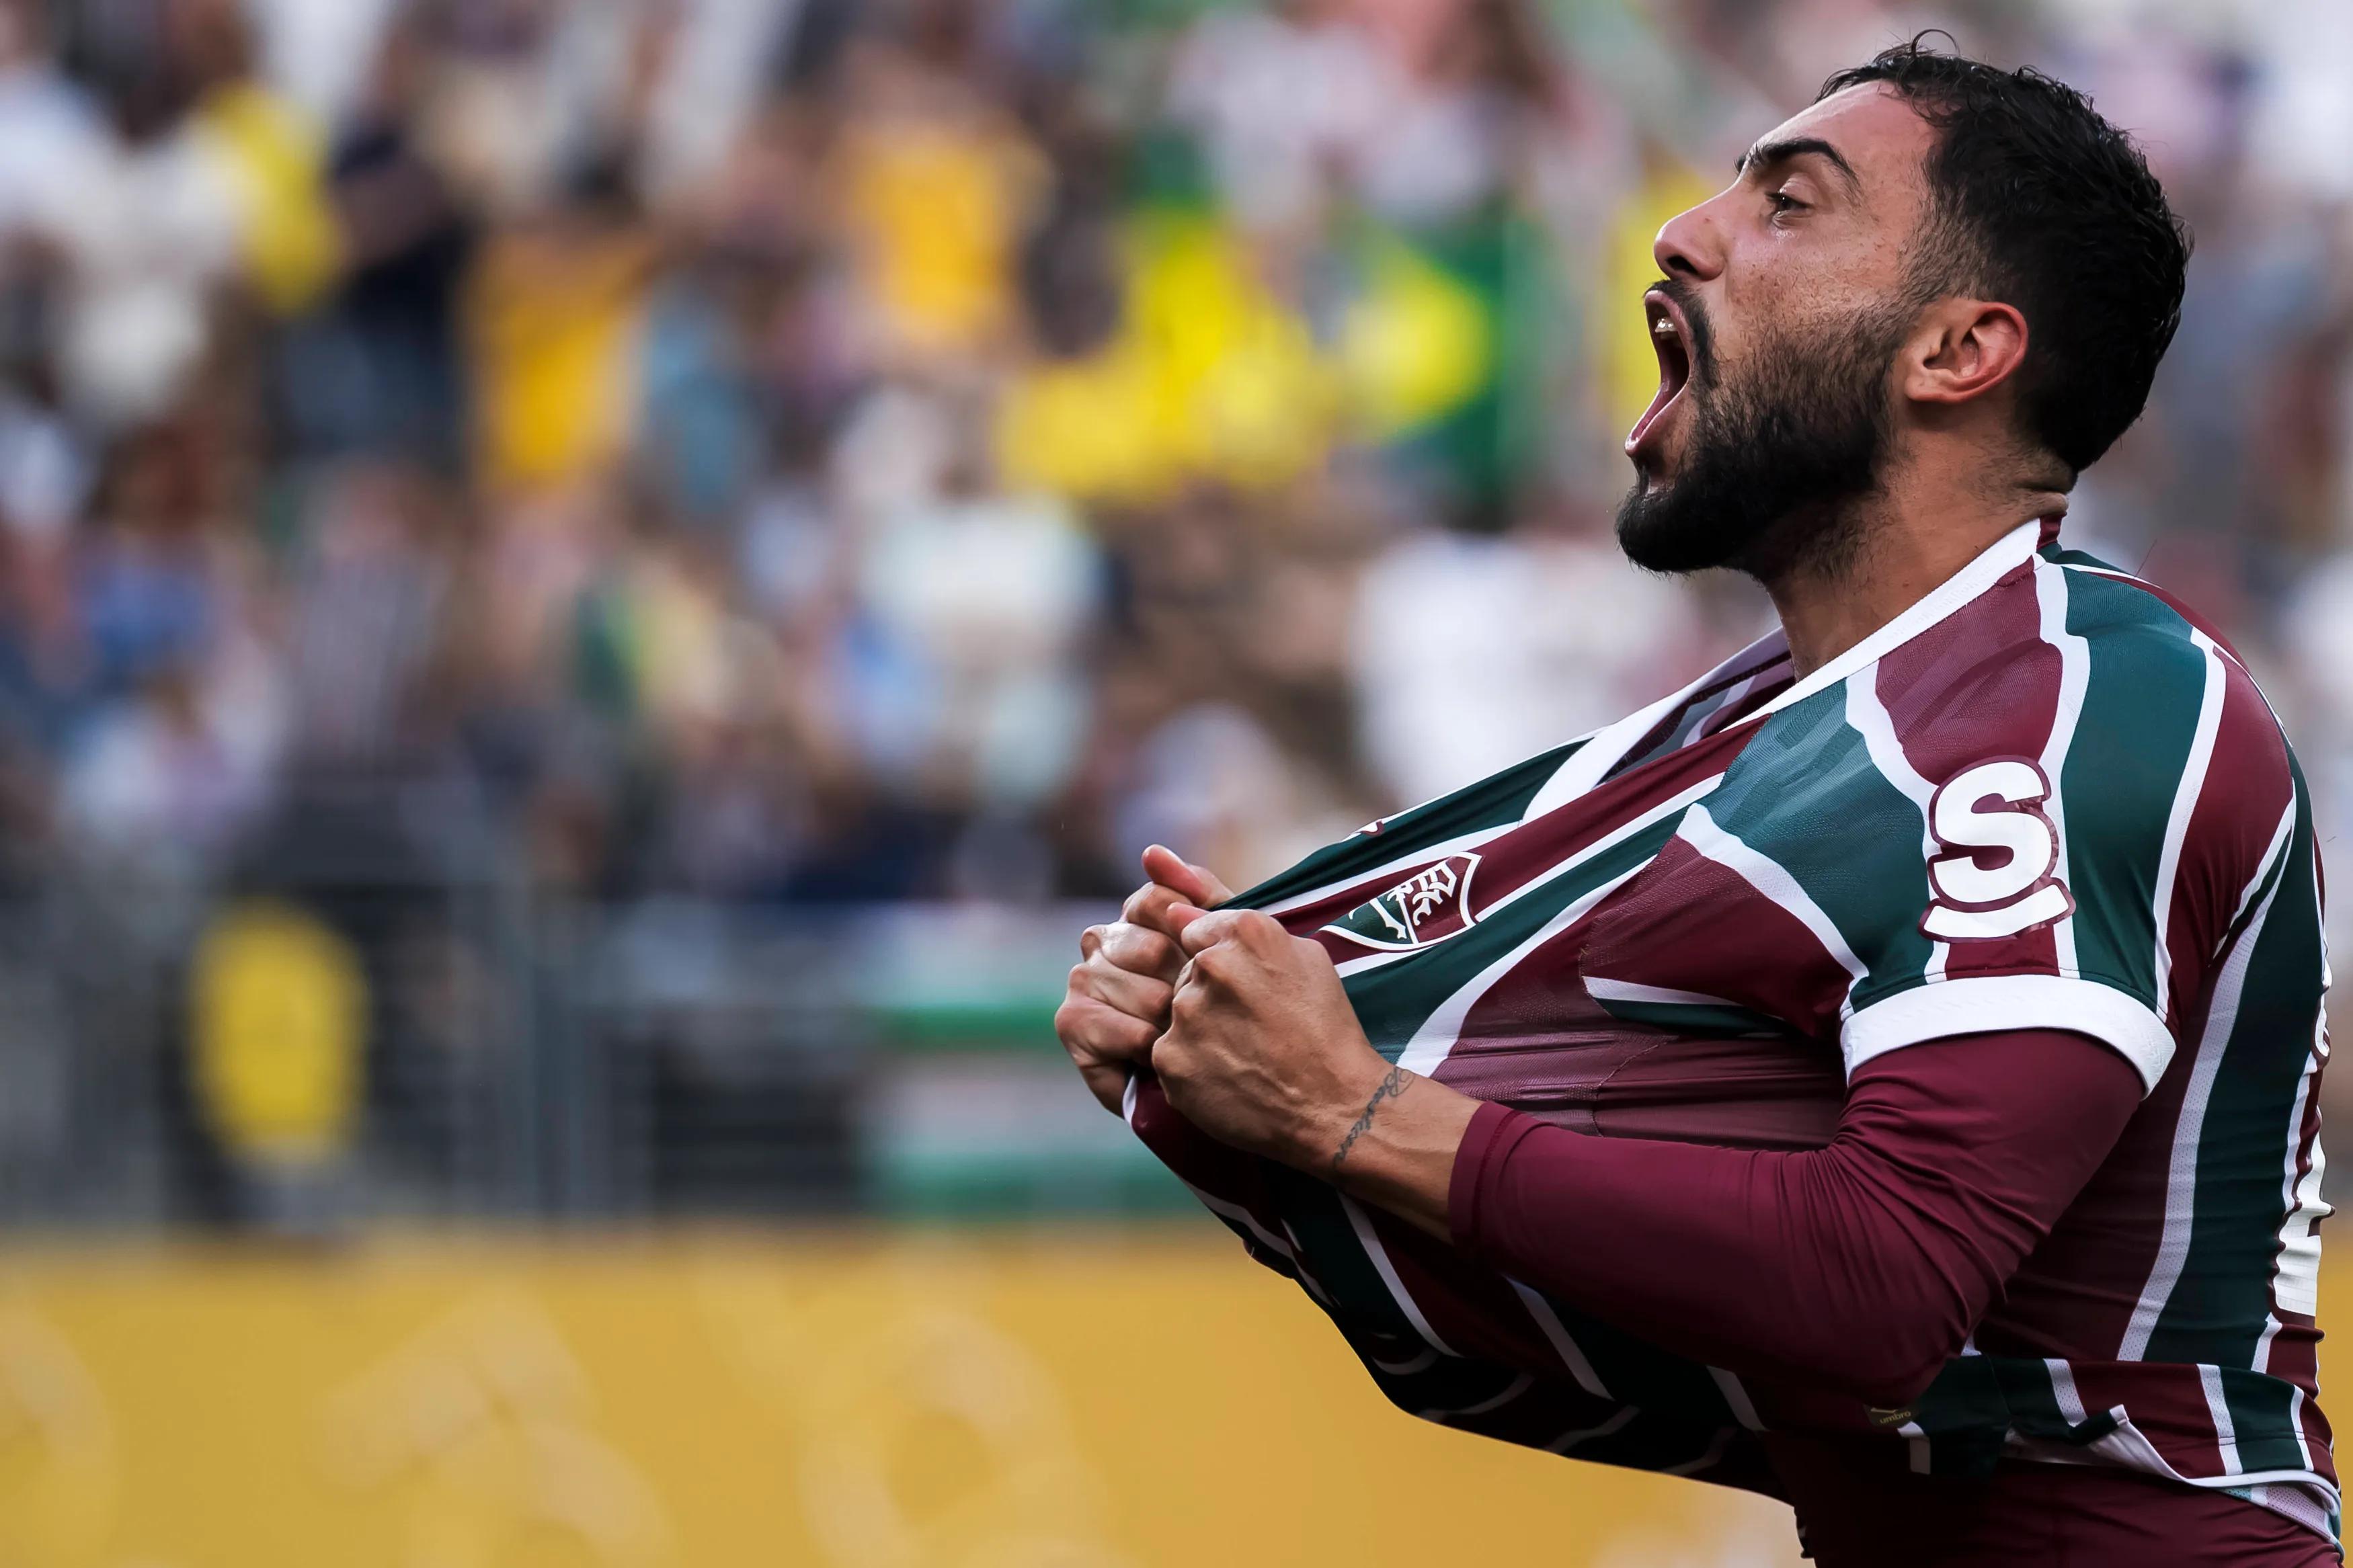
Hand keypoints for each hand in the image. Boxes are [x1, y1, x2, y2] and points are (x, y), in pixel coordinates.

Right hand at [1054, 846, 1233, 1112]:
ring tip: (1185, 1035)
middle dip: (1181, 983)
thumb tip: (1151, 852)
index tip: (1210, 958)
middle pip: (1142, 944)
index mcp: (1141, 918)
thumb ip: (1201, 895)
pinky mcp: (1071, 1022)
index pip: (1155, 900)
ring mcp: (1083, 980)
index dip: (1187, 929)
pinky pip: (1102, 1020)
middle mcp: (1104, 942)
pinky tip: (1156, 1051)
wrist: (1224, 1084)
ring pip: (1124, 984)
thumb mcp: (1230, 948)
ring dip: (1164, 1018)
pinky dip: (1137, 1040)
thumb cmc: (1229, 1012)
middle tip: (1203, 1009)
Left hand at [1151, 906, 1394, 1168]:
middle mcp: (1209, 965)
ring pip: (1177, 1014)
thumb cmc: (1327, 1032)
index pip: (1197, 928)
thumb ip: (1244, 930)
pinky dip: (1191, 1066)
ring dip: (1199, 1030)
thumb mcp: (1307, 959)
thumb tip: (1179, 911)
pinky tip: (1227, 1078)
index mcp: (1246, 932)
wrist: (1334, 1106)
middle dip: (1208, 997)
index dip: (1219, 961)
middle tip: (1249, 1028)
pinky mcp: (1170, 1058)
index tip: (1239, 988)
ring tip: (1241, 1056)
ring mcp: (1185, 1014)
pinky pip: (1169, 1054)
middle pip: (1186, 973)